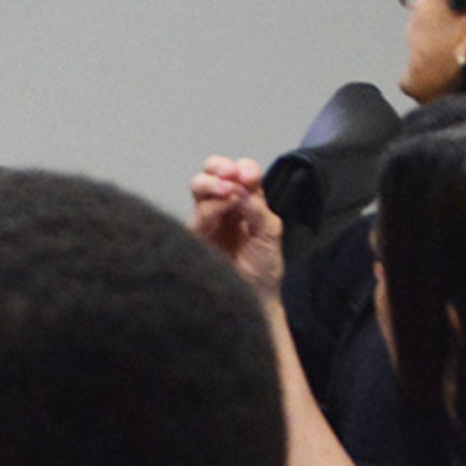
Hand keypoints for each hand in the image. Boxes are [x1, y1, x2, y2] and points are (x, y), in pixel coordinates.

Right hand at [189, 155, 285, 297]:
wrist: (256, 298)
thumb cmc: (263, 267)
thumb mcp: (270, 231)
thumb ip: (257, 206)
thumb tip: (242, 187)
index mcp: (243, 201)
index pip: (236, 172)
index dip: (242, 168)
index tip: (251, 177)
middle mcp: (223, 206)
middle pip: (210, 172)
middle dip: (219, 167)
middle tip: (232, 175)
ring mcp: (207, 220)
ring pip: (198, 187)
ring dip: (213, 183)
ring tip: (230, 191)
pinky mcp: (195, 236)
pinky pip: (199, 214)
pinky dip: (212, 205)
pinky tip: (226, 205)